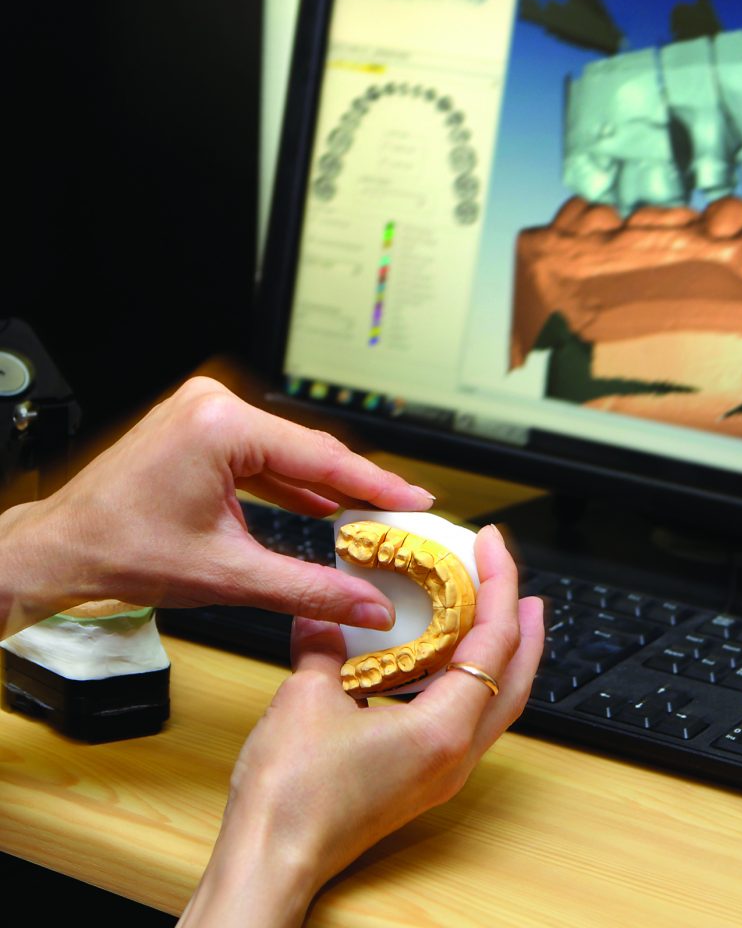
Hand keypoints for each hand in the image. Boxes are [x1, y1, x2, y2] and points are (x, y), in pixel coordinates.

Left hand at [0, 376, 433, 635]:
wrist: (62, 549)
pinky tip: (322, 504)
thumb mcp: (228, 574)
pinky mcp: (200, 427)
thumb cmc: (120, 552)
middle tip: (398, 511)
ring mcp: (204, 413)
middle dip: (353, 486)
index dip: (374, 484)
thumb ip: (308, 589)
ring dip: (324, 485)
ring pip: (286, 451)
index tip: (413, 498)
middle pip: (307, 449)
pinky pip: (262, 454)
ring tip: (369, 512)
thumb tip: (363, 602)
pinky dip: (290, 482)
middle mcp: (213, 406)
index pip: (320, 455)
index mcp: (220, 428)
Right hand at [177, 525, 544, 927]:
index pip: (493, 642)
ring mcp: (442, 773)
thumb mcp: (306, 697)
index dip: (499, 585)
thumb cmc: (292, 796)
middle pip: (516, 680)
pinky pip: (470, 722)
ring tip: (498, 618)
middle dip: (525, 627)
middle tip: (521, 585)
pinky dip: (473, 683)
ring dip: (505, 657)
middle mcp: (454, 756)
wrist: (271, 862)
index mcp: (441, 730)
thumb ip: (324, 645)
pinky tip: (448, 665)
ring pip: (498, 705)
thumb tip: (327, 614)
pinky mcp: (423, 781)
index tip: (494, 546)